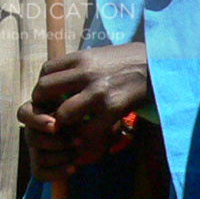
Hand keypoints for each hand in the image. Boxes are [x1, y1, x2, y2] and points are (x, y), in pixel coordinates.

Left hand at [16, 43, 149, 179]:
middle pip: (44, 90)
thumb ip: (79, 68)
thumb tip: (59, 83)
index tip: (48, 100)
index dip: (42, 89)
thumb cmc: (127, 62)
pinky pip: (87, 131)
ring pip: (61, 115)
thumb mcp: (99, 56)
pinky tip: (86, 142)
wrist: (157, 66)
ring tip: (68, 133)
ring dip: (62, 127)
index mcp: (81, 57)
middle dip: (44, 108)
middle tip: (52, 119)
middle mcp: (85, 71)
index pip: (45, 71)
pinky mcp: (113, 108)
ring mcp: (98, 90)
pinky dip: (83, 140)